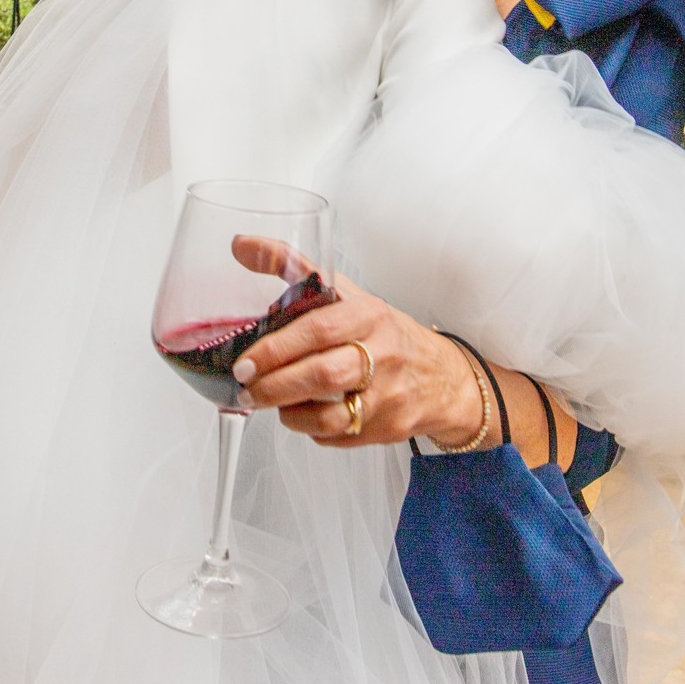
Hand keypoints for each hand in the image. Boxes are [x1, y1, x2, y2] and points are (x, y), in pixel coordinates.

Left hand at [227, 238, 484, 448]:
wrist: (443, 377)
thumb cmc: (383, 332)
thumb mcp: (346, 294)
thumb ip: (293, 268)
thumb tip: (242, 245)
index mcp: (370, 314)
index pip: (319, 329)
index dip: (277, 348)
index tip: (247, 360)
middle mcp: (384, 354)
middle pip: (323, 375)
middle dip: (275, 386)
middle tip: (247, 388)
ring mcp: (389, 396)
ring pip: (329, 416)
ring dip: (289, 413)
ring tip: (270, 402)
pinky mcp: (388, 428)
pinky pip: (338, 437)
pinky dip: (311, 430)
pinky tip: (304, 415)